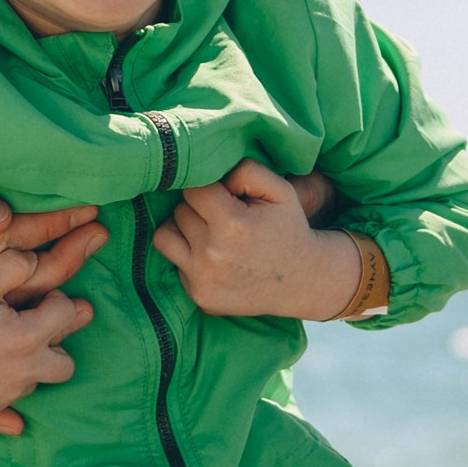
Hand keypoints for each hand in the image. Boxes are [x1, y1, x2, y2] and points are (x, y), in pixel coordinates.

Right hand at [0, 250, 92, 437]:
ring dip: (33, 363)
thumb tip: (38, 261)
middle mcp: (24, 372)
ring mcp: (7, 394)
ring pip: (39, 382)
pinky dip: (10, 390)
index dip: (55, 300)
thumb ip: (16, 265)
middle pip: (66, 363)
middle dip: (56, 343)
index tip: (34, 298)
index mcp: (27, 338)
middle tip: (31, 323)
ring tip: (9, 344)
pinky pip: (12, 409)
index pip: (66, 314)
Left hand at [152, 160, 384, 319]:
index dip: (207, 187)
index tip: (223, 195)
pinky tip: (215, 258)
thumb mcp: (279, 190)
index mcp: (232, 224)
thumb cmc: (288, 229)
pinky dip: (189, 257)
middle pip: (179, 211)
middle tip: (223, 215)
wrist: (302, 282)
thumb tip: (213, 173)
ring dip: (183, 230)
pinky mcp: (198, 296)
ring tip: (211, 233)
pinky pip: (174, 264)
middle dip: (197, 208)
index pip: (193, 189)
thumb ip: (246, 170)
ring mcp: (202, 280)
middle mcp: (212, 255)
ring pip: (165, 236)